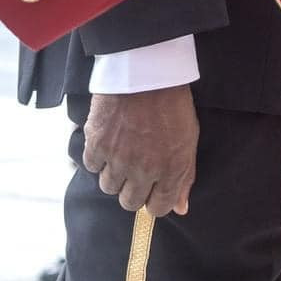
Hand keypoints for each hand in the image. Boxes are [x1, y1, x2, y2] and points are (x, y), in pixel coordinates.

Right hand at [82, 85, 197, 215]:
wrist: (146, 72)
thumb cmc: (172, 103)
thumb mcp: (189, 141)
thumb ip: (184, 177)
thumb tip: (181, 208)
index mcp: (171, 171)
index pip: (158, 208)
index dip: (154, 202)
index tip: (151, 191)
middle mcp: (144, 171)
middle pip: (129, 203)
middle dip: (133, 192)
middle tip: (134, 172)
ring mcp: (118, 159)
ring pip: (108, 187)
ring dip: (114, 176)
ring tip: (120, 156)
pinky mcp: (97, 143)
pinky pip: (91, 166)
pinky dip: (97, 158)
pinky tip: (107, 143)